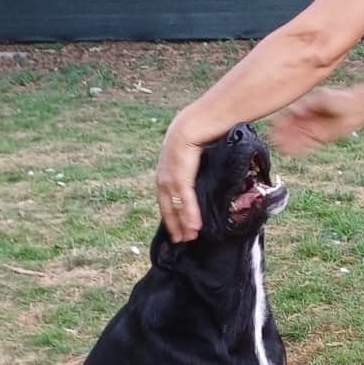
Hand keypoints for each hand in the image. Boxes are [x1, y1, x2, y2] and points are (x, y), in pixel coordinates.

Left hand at [156, 117, 203, 242]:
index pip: (165, 200)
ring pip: (176, 207)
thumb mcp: (189, 156)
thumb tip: (199, 177)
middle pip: (168, 207)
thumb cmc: (195, 136)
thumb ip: (191, 169)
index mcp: (164, 174)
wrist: (193, 125)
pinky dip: (190, 214)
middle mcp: (164, 178)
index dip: (170, 215)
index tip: (176, 228)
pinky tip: (194, 226)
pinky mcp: (181, 177)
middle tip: (182, 240)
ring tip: (190, 237)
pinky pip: (185, 200)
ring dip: (183, 223)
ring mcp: (171, 178)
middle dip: (174, 225)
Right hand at [269, 87, 358, 155]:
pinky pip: (305, 144)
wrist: (356, 109)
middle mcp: (304, 118)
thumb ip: (309, 104)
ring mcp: (310, 129)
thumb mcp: (323, 97)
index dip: (279, 119)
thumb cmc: (340, 99)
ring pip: (295, 137)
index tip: (273, 124)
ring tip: (280, 147)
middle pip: (288, 127)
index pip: (286, 113)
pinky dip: (297, 148)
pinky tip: (289, 151)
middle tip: (274, 138)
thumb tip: (295, 111)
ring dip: (286, 142)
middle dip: (280, 133)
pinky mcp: (318, 138)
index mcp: (303, 106)